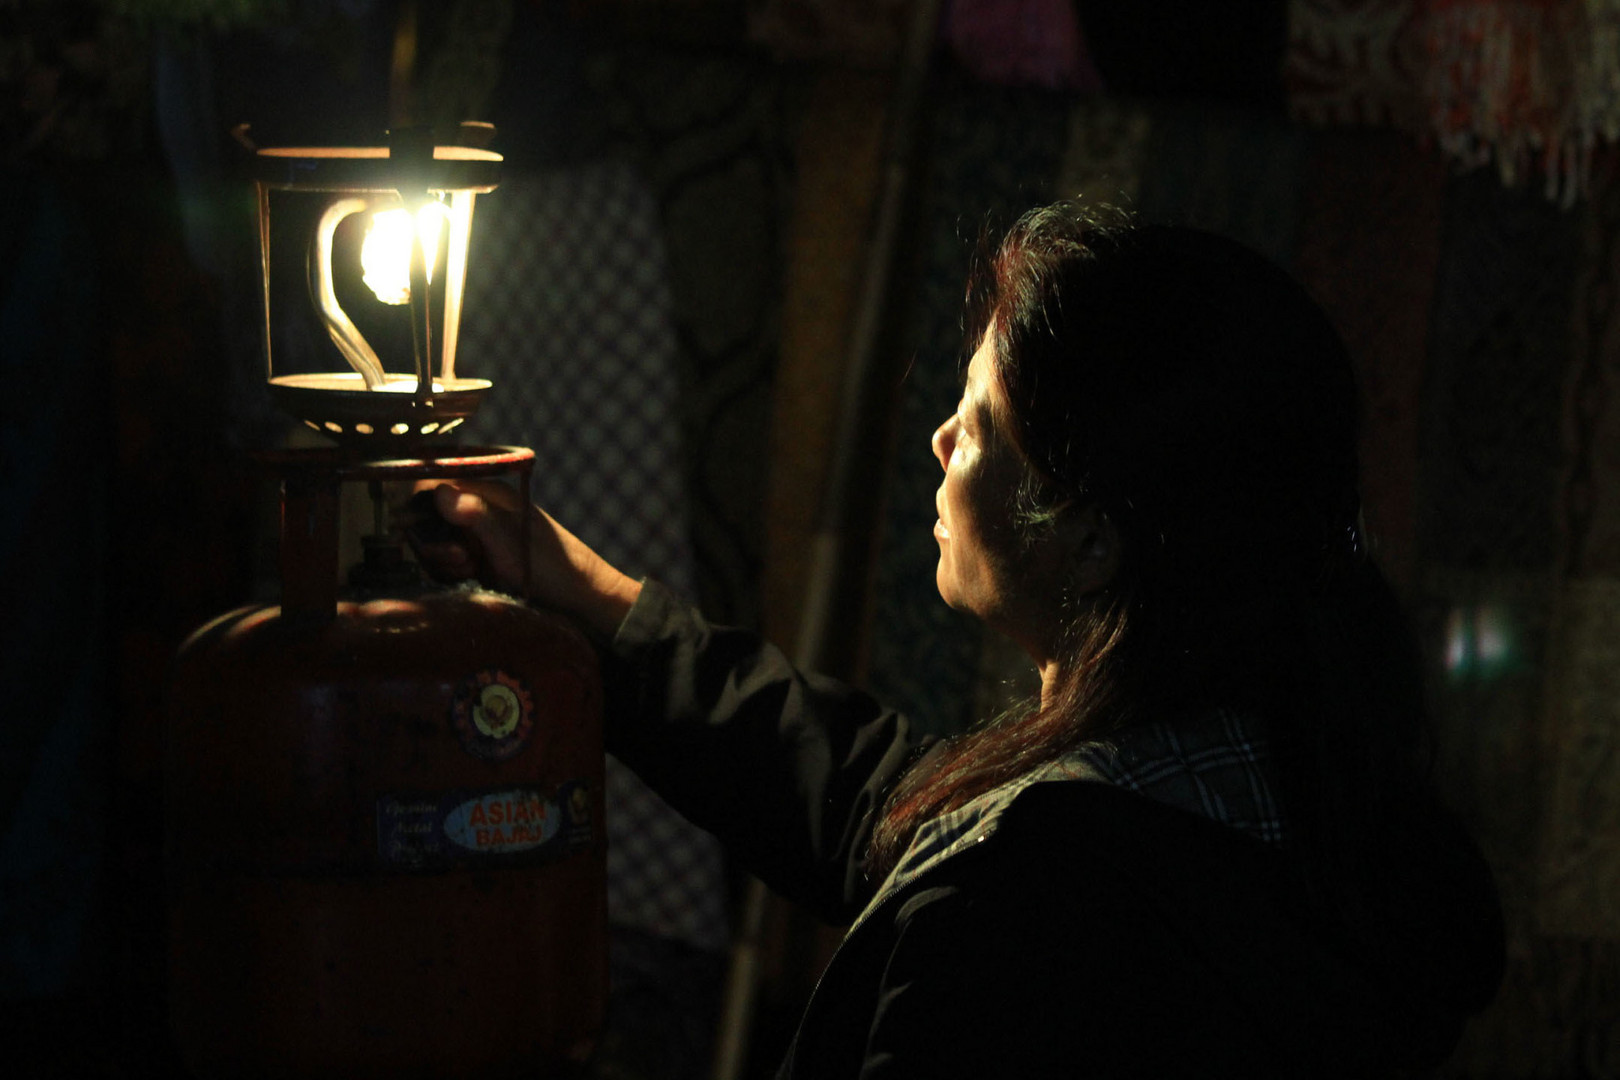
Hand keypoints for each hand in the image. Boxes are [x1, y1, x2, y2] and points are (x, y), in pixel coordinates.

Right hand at [407, 480, 642, 637]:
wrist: (576, 597)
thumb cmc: (550, 564)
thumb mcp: (510, 539)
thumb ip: (476, 514)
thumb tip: (439, 492)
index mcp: (485, 492)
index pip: (431, 483)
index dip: (417, 504)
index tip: (420, 530)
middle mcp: (475, 509)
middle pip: (424, 517)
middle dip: (431, 541)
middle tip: (460, 559)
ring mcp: (474, 535)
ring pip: (432, 543)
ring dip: (441, 561)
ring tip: (469, 570)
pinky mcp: (474, 559)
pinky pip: (443, 563)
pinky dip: (448, 573)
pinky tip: (468, 579)